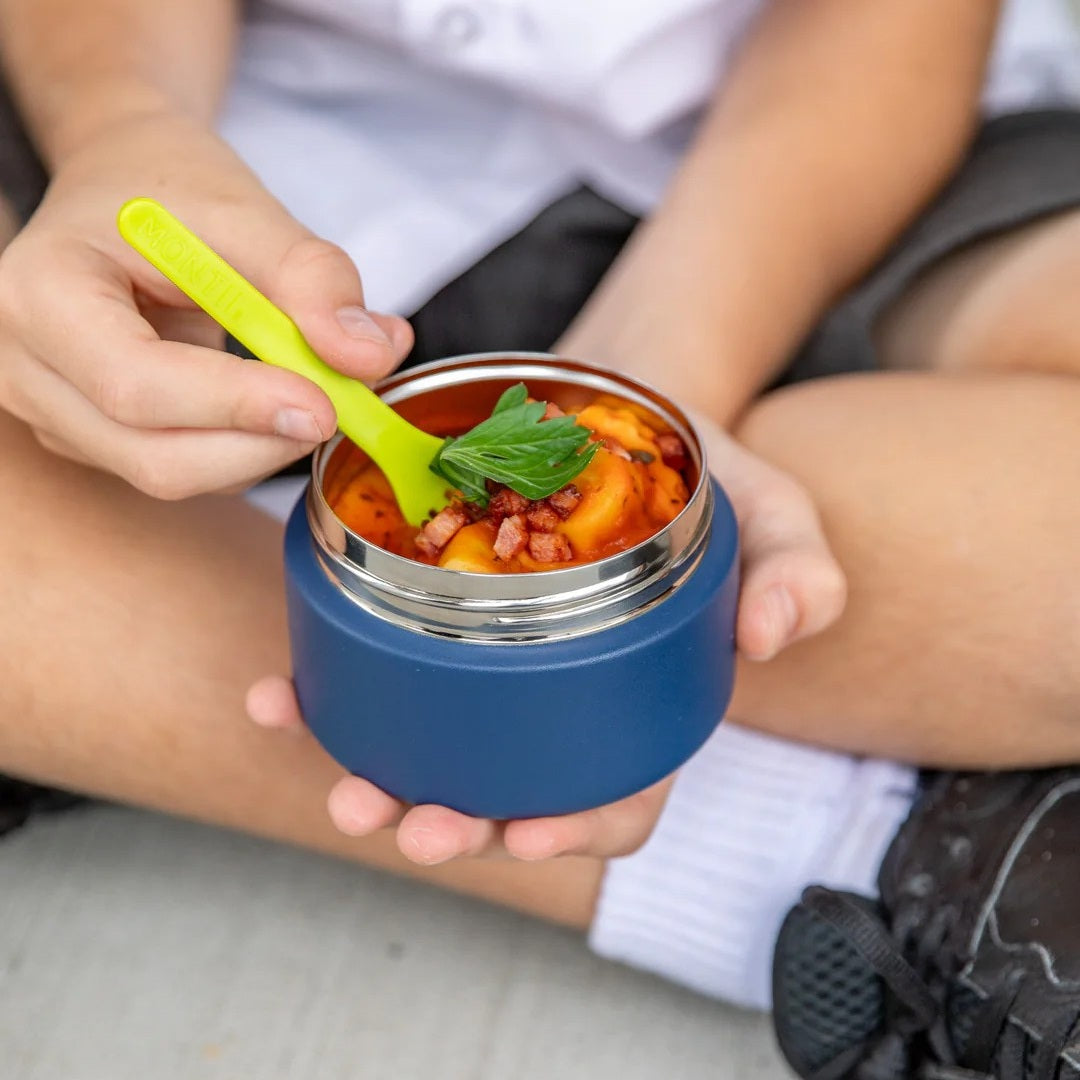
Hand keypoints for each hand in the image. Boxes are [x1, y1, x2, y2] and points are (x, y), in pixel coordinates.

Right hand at [0, 110, 411, 496]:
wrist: (124, 188)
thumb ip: (313, 277)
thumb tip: (372, 354)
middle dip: (262, 445)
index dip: (237, 406)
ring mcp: (56, 414)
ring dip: (262, 448)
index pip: (135, 385)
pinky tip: (275, 397)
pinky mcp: (96, 439)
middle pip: (155, 457)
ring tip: (313, 383)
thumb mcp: (246, 209)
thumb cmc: (170, 188)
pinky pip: (186, 469)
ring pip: (176, 474)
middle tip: (340, 406)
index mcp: (44, 293)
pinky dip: (247, 446)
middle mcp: (28, 369)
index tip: (324, 404)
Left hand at [246, 418, 845, 862]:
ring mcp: (491, 668)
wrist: (617, 413)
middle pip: (510, 794)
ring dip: (377, 782)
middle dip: (453, 825)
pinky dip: (324, 697)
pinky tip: (280, 692)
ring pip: (433, 755)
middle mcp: (559, 702)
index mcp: (642, 703)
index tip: (526, 831)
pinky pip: (374, 676)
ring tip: (338, 782)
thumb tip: (775, 636)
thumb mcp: (771, 511)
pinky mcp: (434, 622)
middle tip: (402, 821)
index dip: (576, 829)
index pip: (620, 796)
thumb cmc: (699, 475)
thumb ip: (797, 569)